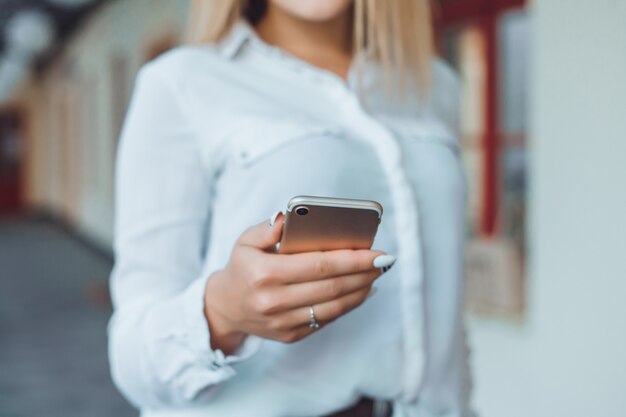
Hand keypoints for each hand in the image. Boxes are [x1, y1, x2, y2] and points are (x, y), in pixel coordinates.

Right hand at [203, 212, 395, 353]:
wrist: (225, 308)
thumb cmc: (242, 267)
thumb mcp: (246, 241)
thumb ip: (268, 228)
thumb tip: (291, 219)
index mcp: (265, 273)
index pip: (319, 265)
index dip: (352, 259)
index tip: (376, 251)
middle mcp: (274, 301)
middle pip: (332, 286)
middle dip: (364, 273)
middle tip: (385, 260)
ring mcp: (283, 322)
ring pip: (334, 307)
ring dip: (362, 290)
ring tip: (377, 273)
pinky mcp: (291, 335)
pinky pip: (327, 319)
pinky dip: (349, 305)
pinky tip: (362, 290)